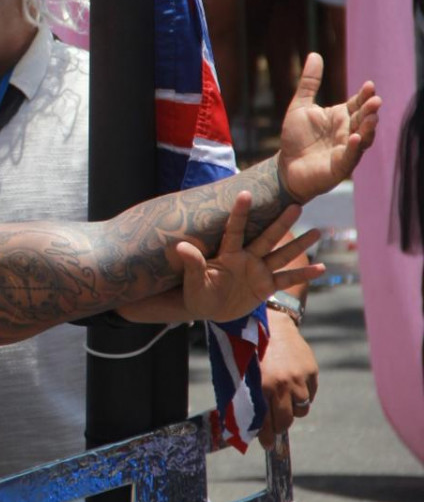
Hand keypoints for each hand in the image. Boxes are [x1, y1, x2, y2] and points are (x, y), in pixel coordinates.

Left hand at [176, 192, 324, 322]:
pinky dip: (303, 275)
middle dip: (281, 223)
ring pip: (281, 255)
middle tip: (296, 204)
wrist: (207, 308)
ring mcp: (258, 271)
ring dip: (299, 245)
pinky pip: (286, 279)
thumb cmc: (196, 293)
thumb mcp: (193, 281)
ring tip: (317, 231)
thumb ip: (193, 264)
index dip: (240, 213)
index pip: (235, 229)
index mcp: (227, 253)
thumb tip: (180, 247)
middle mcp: (246, 257)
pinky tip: (322, 268)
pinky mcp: (265, 286)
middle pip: (266, 237)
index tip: (246, 192)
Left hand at [256, 310, 318, 448]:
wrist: (271, 323)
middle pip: (286, 421)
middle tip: (276, 425)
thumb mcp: (244, 371)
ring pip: (301, 410)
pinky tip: (293, 383)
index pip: (266, 422)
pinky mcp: (312, 371)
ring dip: (292, 408)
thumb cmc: (251, 349)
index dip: (266, 437)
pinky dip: (303, 395)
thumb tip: (248, 424)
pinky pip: (310, 395)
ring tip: (283, 397)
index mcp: (261, 385)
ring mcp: (300, 378)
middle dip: (280, 426)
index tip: (267, 445)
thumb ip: (247, 396)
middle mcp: (282, 384)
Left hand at [278, 53, 380, 202]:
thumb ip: (309, 83)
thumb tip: (314, 54)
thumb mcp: (300, 106)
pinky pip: (350, 156)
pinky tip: (355, 138)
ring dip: (368, 128)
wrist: (285, 166)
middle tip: (376, 100)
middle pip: (363, 119)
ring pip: (363, 138)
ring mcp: (347, 149)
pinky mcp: (340, 166)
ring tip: (372, 118)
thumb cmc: (296, 137)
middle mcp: (348, 132)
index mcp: (340, 117)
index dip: (364, 96)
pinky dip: (354, 148)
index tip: (369, 85)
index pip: (357, 104)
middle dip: (370, 110)